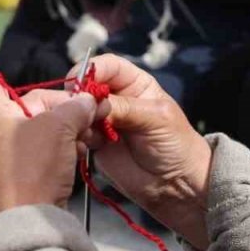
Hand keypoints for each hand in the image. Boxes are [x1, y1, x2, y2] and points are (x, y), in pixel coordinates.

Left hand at [0, 58, 103, 218]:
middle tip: (86, 110)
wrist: (27, 221)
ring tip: (87, 135)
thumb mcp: (60, 127)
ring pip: (37, 129)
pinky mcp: (14, 175)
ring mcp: (0, 155)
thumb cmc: (34, 165)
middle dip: (59, 106)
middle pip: (28, 104)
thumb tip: (87, 101)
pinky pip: (37, 151)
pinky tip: (78, 153)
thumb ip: (76, 106)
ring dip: (63, 129)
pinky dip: (56, 148)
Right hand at [75, 54, 212, 249]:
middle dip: (77, 95)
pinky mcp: (94, 143)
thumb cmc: (176, 144)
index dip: (90, 70)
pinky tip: (85, 144)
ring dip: (74, 118)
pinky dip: (74, 136)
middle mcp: (115, 98)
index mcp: (134, 83)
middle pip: (85, 86)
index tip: (78, 83)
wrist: (176, 184)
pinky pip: (76, 133)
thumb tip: (91, 101)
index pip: (107, 66)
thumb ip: (125, 107)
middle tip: (73, 109)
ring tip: (85, 131)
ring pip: (76, 110)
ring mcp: (102, 121)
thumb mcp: (156, 118)